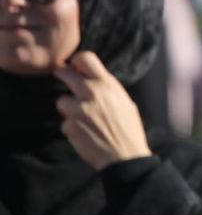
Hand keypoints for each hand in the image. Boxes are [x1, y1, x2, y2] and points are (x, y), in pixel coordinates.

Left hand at [54, 51, 151, 170]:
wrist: (125, 156)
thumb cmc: (128, 129)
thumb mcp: (124, 101)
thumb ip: (106, 89)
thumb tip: (90, 79)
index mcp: (108, 85)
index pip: (86, 58)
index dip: (77, 60)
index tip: (74, 65)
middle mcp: (92, 93)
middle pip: (66, 73)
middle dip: (61, 73)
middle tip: (60, 73)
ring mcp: (78, 110)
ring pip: (61, 101)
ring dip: (68, 108)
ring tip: (82, 118)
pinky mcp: (70, 126)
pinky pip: (64, 122)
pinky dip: (72, 127)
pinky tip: (85, 133)